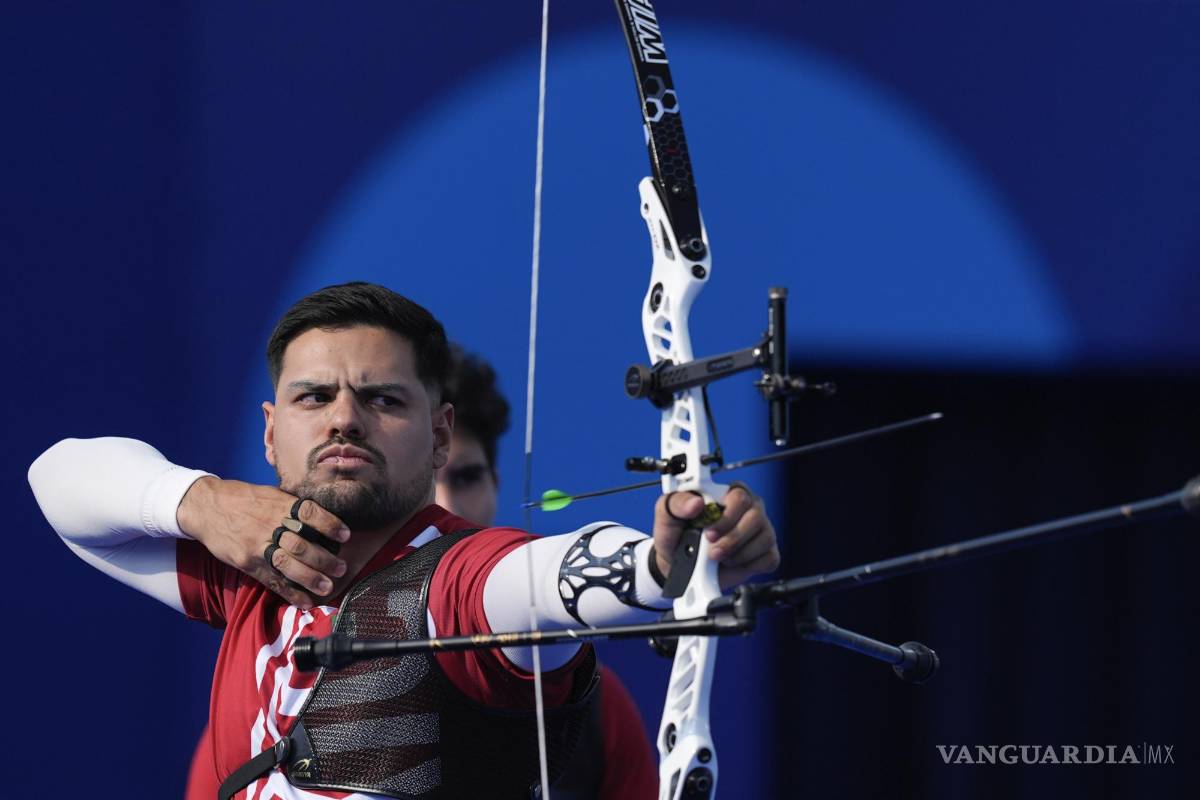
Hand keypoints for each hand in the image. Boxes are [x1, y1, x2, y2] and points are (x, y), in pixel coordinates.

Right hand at [178, 477, 349, 607]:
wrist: (206, 506)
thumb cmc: (244, 499)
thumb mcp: (270, 494)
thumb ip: (292, 505)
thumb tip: (322, 517)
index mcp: (278, 505)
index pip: (309, 513)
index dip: (329, 524)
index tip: (345, 535)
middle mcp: (269, 525)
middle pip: (301, 544)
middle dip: (324, 559)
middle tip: (341, 568)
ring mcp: (257, 545)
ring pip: (287, 564)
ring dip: (310, 578)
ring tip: (328, 586)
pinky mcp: (246, 562)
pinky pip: (270, 579)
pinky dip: (289, 592)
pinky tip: (304, 601)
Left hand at [652, 485, 779, 589]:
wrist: (677, 565)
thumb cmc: (675, 535)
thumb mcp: (667, 515)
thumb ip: (677, 503)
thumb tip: (696, 503)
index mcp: (727, 493)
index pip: (740, 495)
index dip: (727, 516)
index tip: (708, 532)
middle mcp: (748, 508)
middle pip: (756, 517)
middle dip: (732, 538)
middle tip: (712, 551)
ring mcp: (760, 530)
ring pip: (765, 538)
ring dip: (738, 554)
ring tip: (718, 557)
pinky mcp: (766, 552)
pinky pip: (769, 558)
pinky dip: (749, 565)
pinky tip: (732, 564)